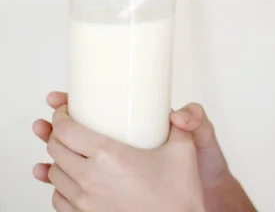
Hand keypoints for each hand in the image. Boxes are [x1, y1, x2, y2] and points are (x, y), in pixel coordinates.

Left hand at [33, 98, 203, 211]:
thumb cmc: (177, 198)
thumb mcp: (182, 150)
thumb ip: (178, 125)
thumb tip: (171, 113)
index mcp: (109, 156)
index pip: (66, 130)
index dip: (60, 116)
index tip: (65, 110)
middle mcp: (91, 179)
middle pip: (55, 149)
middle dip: (57, 133)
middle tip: (68, 126)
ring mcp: (85, 204)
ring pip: (54, 174)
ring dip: (58, 159)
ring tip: (70, 151)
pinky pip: (59, 200)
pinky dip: (61, 186)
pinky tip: (72, 178)